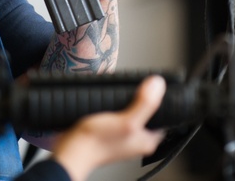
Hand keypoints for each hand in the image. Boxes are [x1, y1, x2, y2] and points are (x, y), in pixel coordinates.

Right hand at [51, 75, 166, 180]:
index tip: (157, 86)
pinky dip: (116, 103)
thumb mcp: (126, 121)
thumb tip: (158, 84)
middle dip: (144, 97)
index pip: (164, 116)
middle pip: (148, 111)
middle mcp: (137, 139)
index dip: (162, 100)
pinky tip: (111, 98)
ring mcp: (123, 135)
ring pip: (132, 110)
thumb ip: (145, 104)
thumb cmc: (95, 143)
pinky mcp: (110, 130)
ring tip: (124, 90)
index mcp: (147, 140)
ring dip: (128, 99)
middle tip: (140, 85)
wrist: (70, 151)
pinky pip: (118, 112)